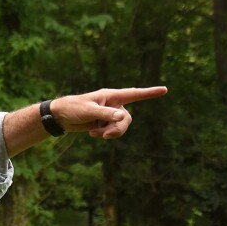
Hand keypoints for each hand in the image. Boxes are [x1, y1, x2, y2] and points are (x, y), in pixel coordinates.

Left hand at [51, 86, 167, 139]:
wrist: (61, 117)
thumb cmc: (73, 108)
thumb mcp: (88, 110)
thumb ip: (105, 114)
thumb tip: (122, 116)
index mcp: (111, 96)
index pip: (134, 94)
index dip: (149, 93)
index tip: (164, 90)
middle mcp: (113, 105)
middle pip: (127, 119)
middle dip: (118, 129)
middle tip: (105, 135)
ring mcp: (109, 115)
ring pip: (120, 127)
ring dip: (109, 133)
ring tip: (94, 133)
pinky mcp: (105, 123)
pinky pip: (112, 132)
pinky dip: (103, 135)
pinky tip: (92, 133)